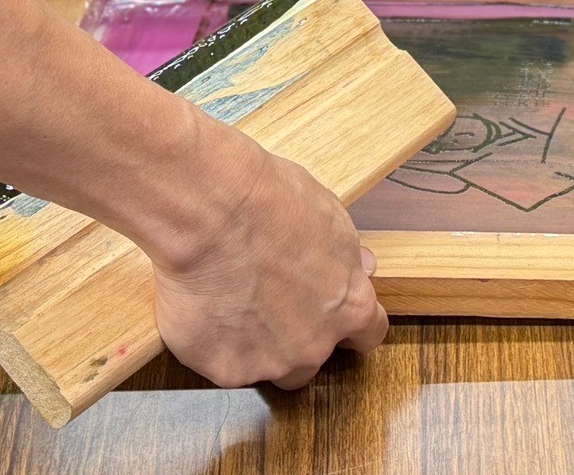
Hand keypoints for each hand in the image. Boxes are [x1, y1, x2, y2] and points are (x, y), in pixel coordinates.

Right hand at [149, 127, 386, 389]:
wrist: (212, 212)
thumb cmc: (271, 203)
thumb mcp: (330, 219)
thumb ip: (347, 258)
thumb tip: (361, 268)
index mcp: (350, 307)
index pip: (369, 333)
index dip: (350, 322)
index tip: (333, 312)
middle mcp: (314, 345)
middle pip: (314, 357)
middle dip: (297, 335)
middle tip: (270, 300)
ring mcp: (267, 363)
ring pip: (267, 367)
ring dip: (256, 345)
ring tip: (232, 303)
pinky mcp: (223, 369)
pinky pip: (221, 363)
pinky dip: (214, 343)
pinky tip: (205, 308)